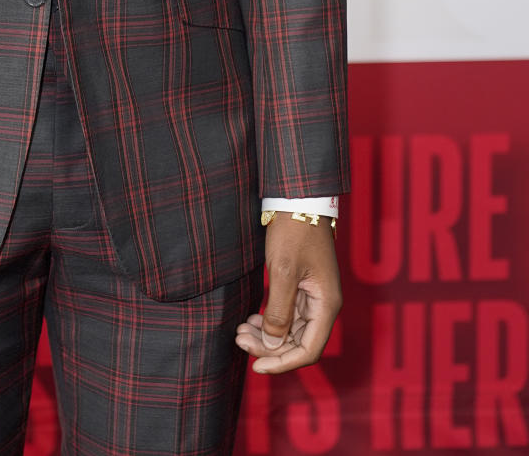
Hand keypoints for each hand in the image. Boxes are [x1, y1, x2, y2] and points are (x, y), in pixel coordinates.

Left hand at [235, 212, 341, 373]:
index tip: (256, 366)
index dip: (282, 362)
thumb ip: (279, 311)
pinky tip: (251, 319)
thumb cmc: (294, 232)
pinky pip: (287, 315)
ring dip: (267, 335)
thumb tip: (273, 345)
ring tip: (240, 331)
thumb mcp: (283, 272)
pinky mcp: (302, 288)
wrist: (298, 199)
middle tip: (239, 340)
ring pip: (291, 330)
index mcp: (326, 305)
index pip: (308, 350)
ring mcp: (313, 297)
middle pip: (298, 342)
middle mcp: (323, 305)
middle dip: (268, 347)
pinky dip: (270, 320)